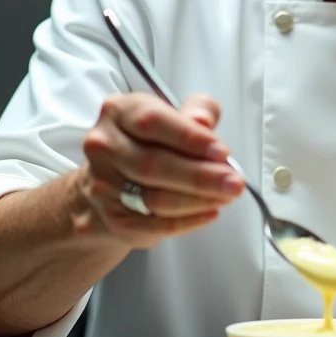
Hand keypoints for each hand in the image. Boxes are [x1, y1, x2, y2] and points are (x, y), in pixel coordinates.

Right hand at [74, 92, 242, 247]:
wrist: (116, 180)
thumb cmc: (152, 143)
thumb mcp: (176, 117)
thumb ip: (196, 112)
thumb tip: (203, 120)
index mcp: (119, 112)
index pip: (153, 122)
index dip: (191, 138)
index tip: (221, 152)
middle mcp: (103, 146)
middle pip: (154, 164)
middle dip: (201, 176)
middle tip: (233, 182)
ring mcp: (103, 184)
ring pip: (155, 198)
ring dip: (197, 200)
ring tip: (225, 196)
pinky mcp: (112, 217)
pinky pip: (154, 224)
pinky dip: (187, 221)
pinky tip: (208, 212)